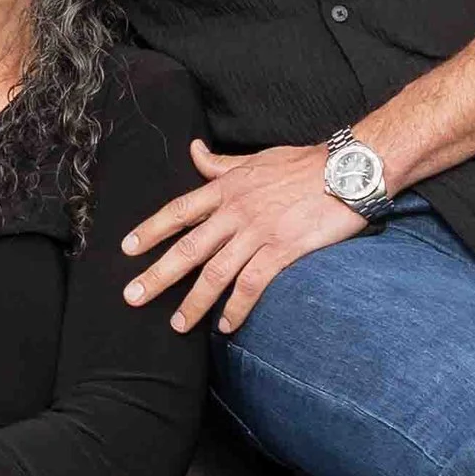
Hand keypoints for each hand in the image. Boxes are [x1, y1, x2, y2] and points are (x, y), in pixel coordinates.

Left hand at [121, 138, 363, 334]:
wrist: (347, 170)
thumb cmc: (303, 164)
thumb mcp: (255, 159)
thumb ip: (221, 163)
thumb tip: (193, 150)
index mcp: (226, 189)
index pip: (178, 211)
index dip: (151, 230)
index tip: (127, 249)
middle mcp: (235, 212)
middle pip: (188, 248)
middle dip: (157, 275)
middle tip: (133, 297)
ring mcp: (258, 232)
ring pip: (216, 273)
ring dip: (194, 302)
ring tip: (178, 324)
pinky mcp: (282, 250)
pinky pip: (252, 285)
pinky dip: (236, 308)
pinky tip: (225, 325)